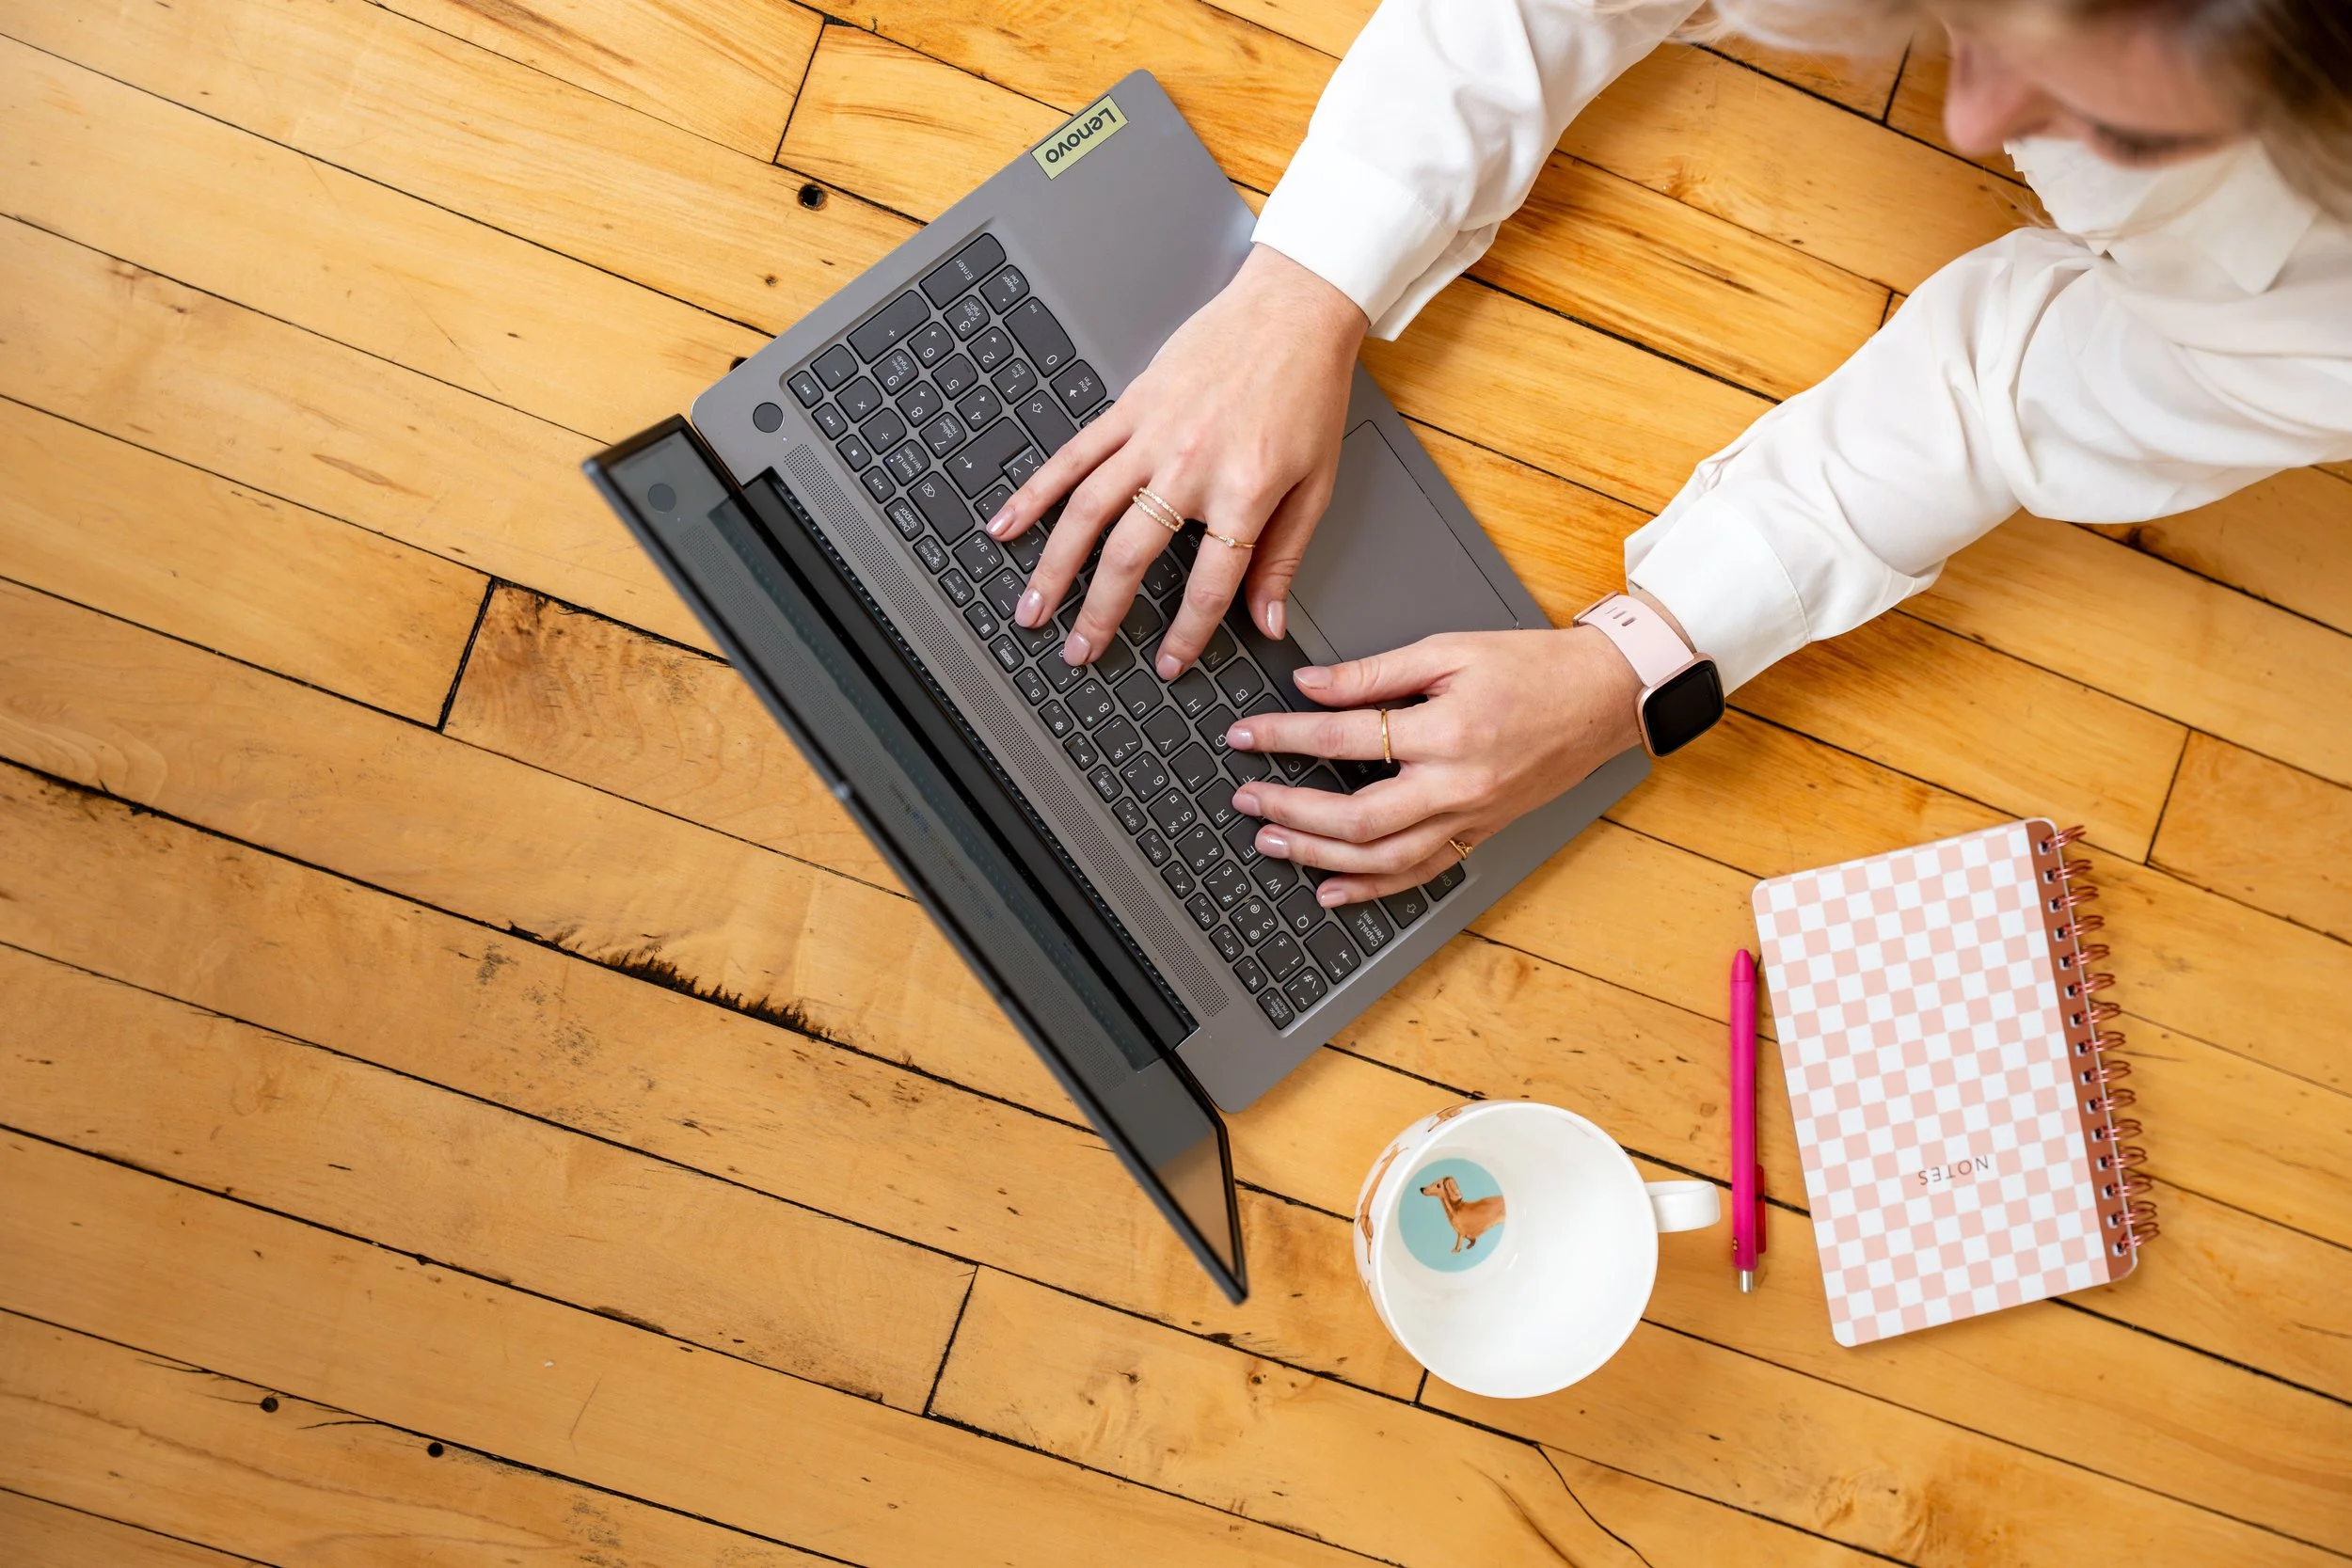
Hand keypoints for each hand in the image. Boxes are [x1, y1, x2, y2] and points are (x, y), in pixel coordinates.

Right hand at [987, 244, 1366, 677]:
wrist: (1294, 308)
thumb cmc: (1309, 391)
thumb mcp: (1316, 484)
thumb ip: (1284, 557)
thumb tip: (1268, 620)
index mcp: (1242, 491)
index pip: (1208, 586)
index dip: (1186, 636)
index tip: (1168, 664)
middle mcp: (1189, 466)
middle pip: (1129, 557)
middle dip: (1098, 615)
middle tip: (1079, 652)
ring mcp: (1151, 435)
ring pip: (1085, 512)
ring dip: (1052, 567)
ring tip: (1032, 609)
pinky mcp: (1129, 406)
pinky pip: (1071, 456)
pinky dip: (1034, 492)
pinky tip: (1007, 523)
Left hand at [1224, 627, 1646, 906]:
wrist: (1604, 696)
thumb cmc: (1533, 667)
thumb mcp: (1449, 650)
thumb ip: (1374, 672)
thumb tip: (1311, 684)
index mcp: (1447, 730)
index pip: (1345, 738)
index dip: (1286, 736)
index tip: (1246, 734)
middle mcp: (1458, 785)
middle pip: (1357, 817)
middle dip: (1291, 809)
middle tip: (1246, 798)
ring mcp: (1471, 817)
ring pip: (1384, 858)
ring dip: (1319, 857)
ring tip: (1271, 842)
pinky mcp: (1480, 833)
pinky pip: (1421, 873)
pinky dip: (1372, 888)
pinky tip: (1331, 889)